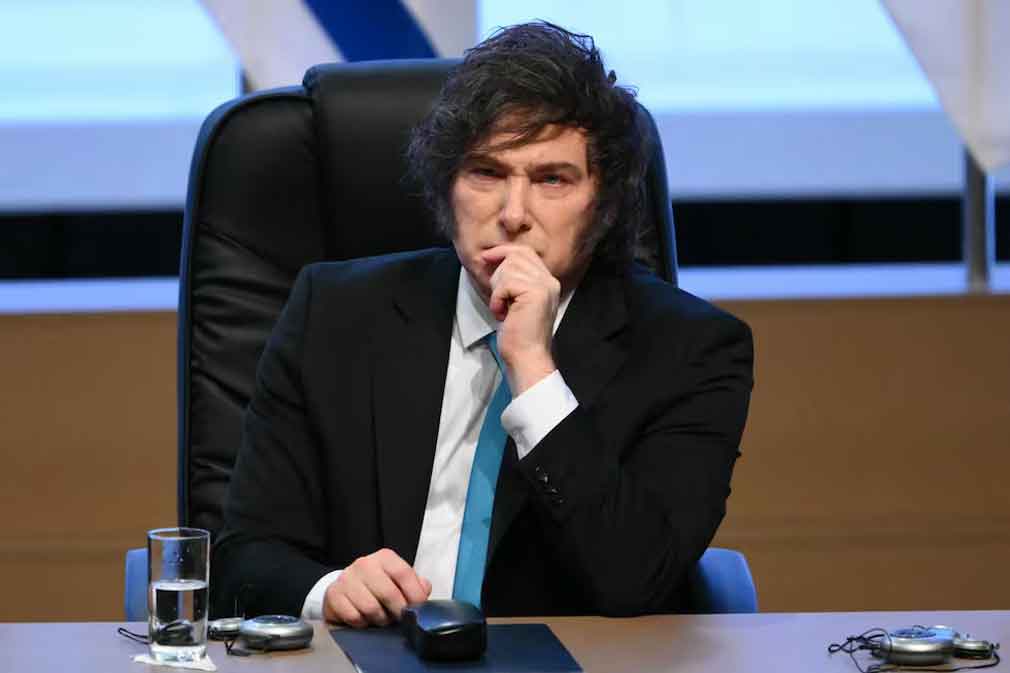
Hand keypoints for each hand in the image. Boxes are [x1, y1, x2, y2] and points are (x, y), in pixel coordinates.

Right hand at [322, 548, 431, 627]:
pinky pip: (354, 617)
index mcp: (384, 557)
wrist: (345, 588)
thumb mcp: (397, 580)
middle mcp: (364, 564)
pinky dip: (363, 623)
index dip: (414, 594)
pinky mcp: (334, 594)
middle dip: (398, 611)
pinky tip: (365, 619)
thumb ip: (415, 584)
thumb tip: (424, 590)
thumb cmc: (377, 585)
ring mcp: (347, 578)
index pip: (404, 573)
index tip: (418, 609)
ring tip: (382, 618)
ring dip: (380, 619)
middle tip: (399, 618)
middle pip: (389, 593)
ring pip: (371, 608)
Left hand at [480, 245, 559, 393]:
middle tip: (500, 300)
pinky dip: (497, 299)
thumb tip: (494, 260)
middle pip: (516, 256)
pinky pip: (506, 283)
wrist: (527, 357)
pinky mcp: (535, 293)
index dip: (504, 251)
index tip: (486, 258)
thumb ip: (514, 281)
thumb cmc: (519, 335)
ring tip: (503, 309)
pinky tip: (502, 314)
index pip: (526, 253)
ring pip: (509, 268)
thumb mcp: (517, 302)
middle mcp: (549, 281)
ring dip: (498, 290)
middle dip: (498, 275)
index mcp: (548, 282)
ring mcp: (544, 286)